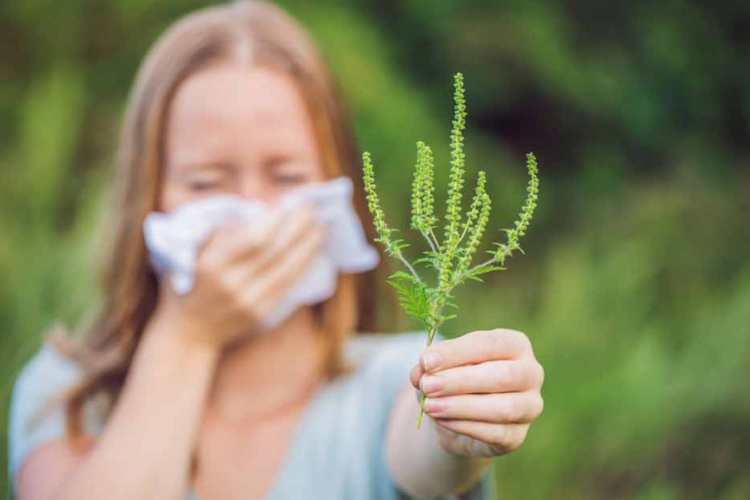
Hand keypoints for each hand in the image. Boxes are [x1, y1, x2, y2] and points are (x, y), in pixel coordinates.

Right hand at [152, 201, 324, 350]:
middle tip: (314, 208)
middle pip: (276, 252)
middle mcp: (232, 284)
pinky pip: (288, 286)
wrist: (189, 331)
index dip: (275, 220)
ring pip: (287, 270)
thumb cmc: (188, 283)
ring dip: (308, 246)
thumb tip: (259, 212)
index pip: (253, 239)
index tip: (289, 202)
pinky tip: (312, 251)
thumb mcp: (191, 252)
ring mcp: (249, 302)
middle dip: (298, 227)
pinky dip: (302, 266)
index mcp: (212, 264)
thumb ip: (222, 232)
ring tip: (321, 227)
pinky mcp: (261, 314)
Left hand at [409, 329, 543, 456]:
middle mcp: (531, 373)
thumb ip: (430, 366)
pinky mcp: (518, 436)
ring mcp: (530, 406)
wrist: (459, 415)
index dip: (456, 353)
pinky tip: (441, 420)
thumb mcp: (439, 366)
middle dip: (460, 381)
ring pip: (502, 408)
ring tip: (429, 406)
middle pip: (502, 376)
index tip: (426, 361)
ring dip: (461, 406)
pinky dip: (464, 426)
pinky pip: (495, 433)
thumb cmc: (454, 377)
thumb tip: (420, 372)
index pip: (489, 344)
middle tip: (428, 385)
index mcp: (515, 344)